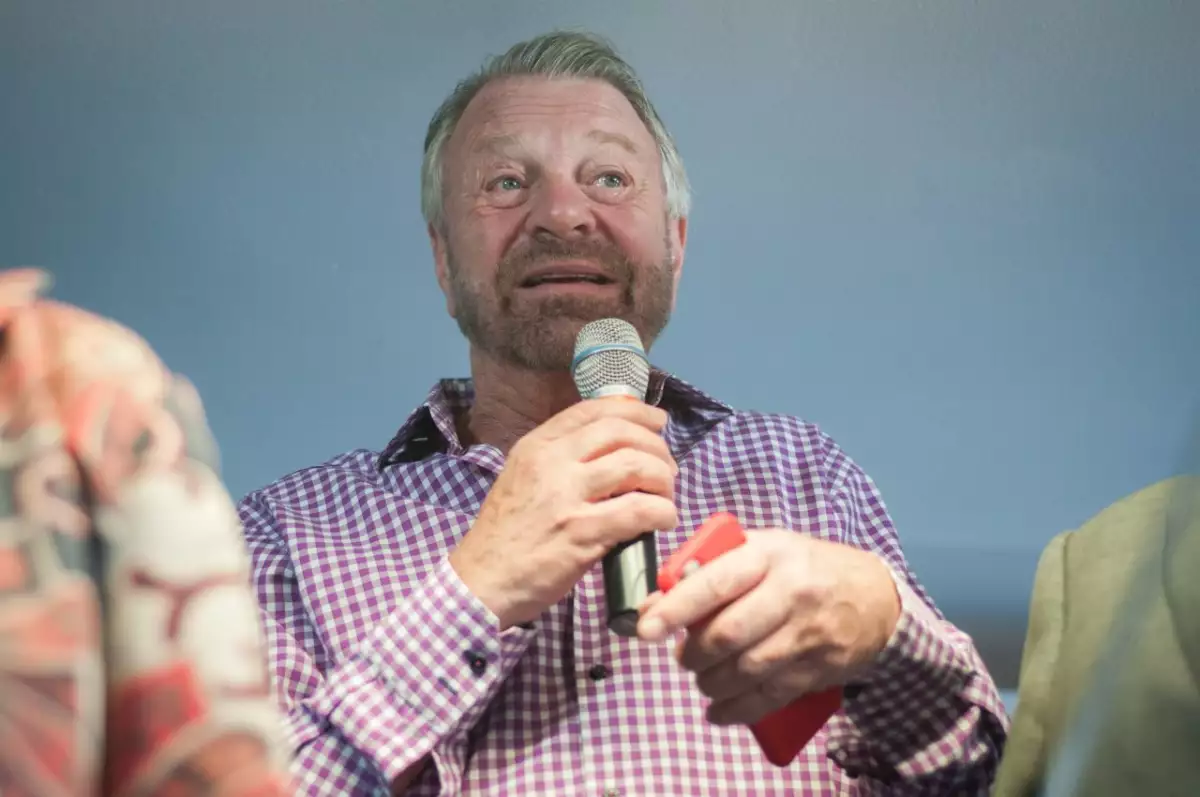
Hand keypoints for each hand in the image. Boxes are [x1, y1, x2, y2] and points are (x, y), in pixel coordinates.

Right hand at [450, 399, 678, 629]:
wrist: (481, 581)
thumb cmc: (505, 534)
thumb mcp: (522, 478)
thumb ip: (559, 459)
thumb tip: (613, 448)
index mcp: (536, 446)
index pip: (593, 410)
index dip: (635, 411)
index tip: (657, 422)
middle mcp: (551, 463)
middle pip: (621, 433)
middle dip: (656, 447)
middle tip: (667, 468)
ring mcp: (566, 497)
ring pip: (636, 466)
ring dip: (663, 480)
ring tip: (666, 496)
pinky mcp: (582, 533)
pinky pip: (639, 510)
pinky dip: (662, 512)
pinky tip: (664, 520)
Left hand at [636, 529, 900, 725]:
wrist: (876, 596)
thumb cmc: (804, 567)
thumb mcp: (763, 550)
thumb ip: (709, 568)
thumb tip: (654, 599)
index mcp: (771, 555)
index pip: (716, 582)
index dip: (677, 608)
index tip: (646, 628)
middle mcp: (791, 593)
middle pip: (729, 634)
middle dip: (694, 654)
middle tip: (683, 656)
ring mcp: (807, 634)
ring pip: (746, 670)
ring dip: (711, 682)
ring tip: (702, 678)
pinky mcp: (818, 668)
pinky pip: (770, 696)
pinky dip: (736, 709)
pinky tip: (717, 710)